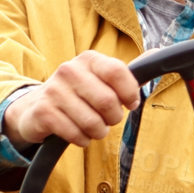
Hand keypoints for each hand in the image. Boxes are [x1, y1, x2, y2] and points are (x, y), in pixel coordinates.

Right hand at [5, 51, 141, 150]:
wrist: (34, 108)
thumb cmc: (77, 95)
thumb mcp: (99, 79)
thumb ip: (126, 71)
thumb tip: (158, 52)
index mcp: (88, 60)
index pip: (117, 72)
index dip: (129, 93)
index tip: (131, 104)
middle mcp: (68, 70)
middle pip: (107, 101)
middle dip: (113, 118)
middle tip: (108, 120)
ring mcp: (54, 91)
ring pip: (92, 122)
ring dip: (98, 132)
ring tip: (93, 129)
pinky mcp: (43, 113)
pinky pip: (75, 134)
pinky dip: (82, 140)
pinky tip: (78, 135)